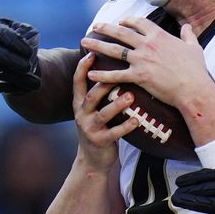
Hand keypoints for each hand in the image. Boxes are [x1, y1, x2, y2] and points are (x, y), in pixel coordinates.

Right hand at [0, 18, 40, 93]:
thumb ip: (27, 36)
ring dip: (8, 75)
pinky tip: (19, 87)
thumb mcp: (30, 34)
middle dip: (10, 60)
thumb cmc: (25, 42)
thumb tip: (21, 42)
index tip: (30, 52)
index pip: (1, 33)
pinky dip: (3, 85)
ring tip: (24, 79)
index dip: (15, 43)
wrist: (19, 57)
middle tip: (27, 68)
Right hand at [73, 53, 138, 170]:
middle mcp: (82, 114)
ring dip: (117, 104)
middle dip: (103, 84)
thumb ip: (100, 93)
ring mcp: (89, 129)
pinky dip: (126, 126)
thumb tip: (115, 69)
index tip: (92, 53)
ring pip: (103, 113)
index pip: (78, 82)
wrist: (92, 160)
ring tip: (130, 97)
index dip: (83, 68)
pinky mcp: (100, 141)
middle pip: (91, 96)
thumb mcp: (94, 110)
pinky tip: (136, 120)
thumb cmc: (99, 128)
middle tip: (120, 73)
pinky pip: (114, 133)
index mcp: (80, 104)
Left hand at [81, 18, 212, 108]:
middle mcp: (147, 45)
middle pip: (121, 33)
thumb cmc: (195, 70)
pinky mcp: (139, 76)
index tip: (120, 21)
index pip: (139, 23)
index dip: (128, 21)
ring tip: (85, 43)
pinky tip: (91, 73)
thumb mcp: (194, 48)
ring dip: (97, 46)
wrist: (193, 88)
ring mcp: (141, 60)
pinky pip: (116, 74)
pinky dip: (102, 74)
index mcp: (159, 36)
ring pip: (114, 50)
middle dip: (105, 28)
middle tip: (94, 27)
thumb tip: (187, 26)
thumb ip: (188, 35)